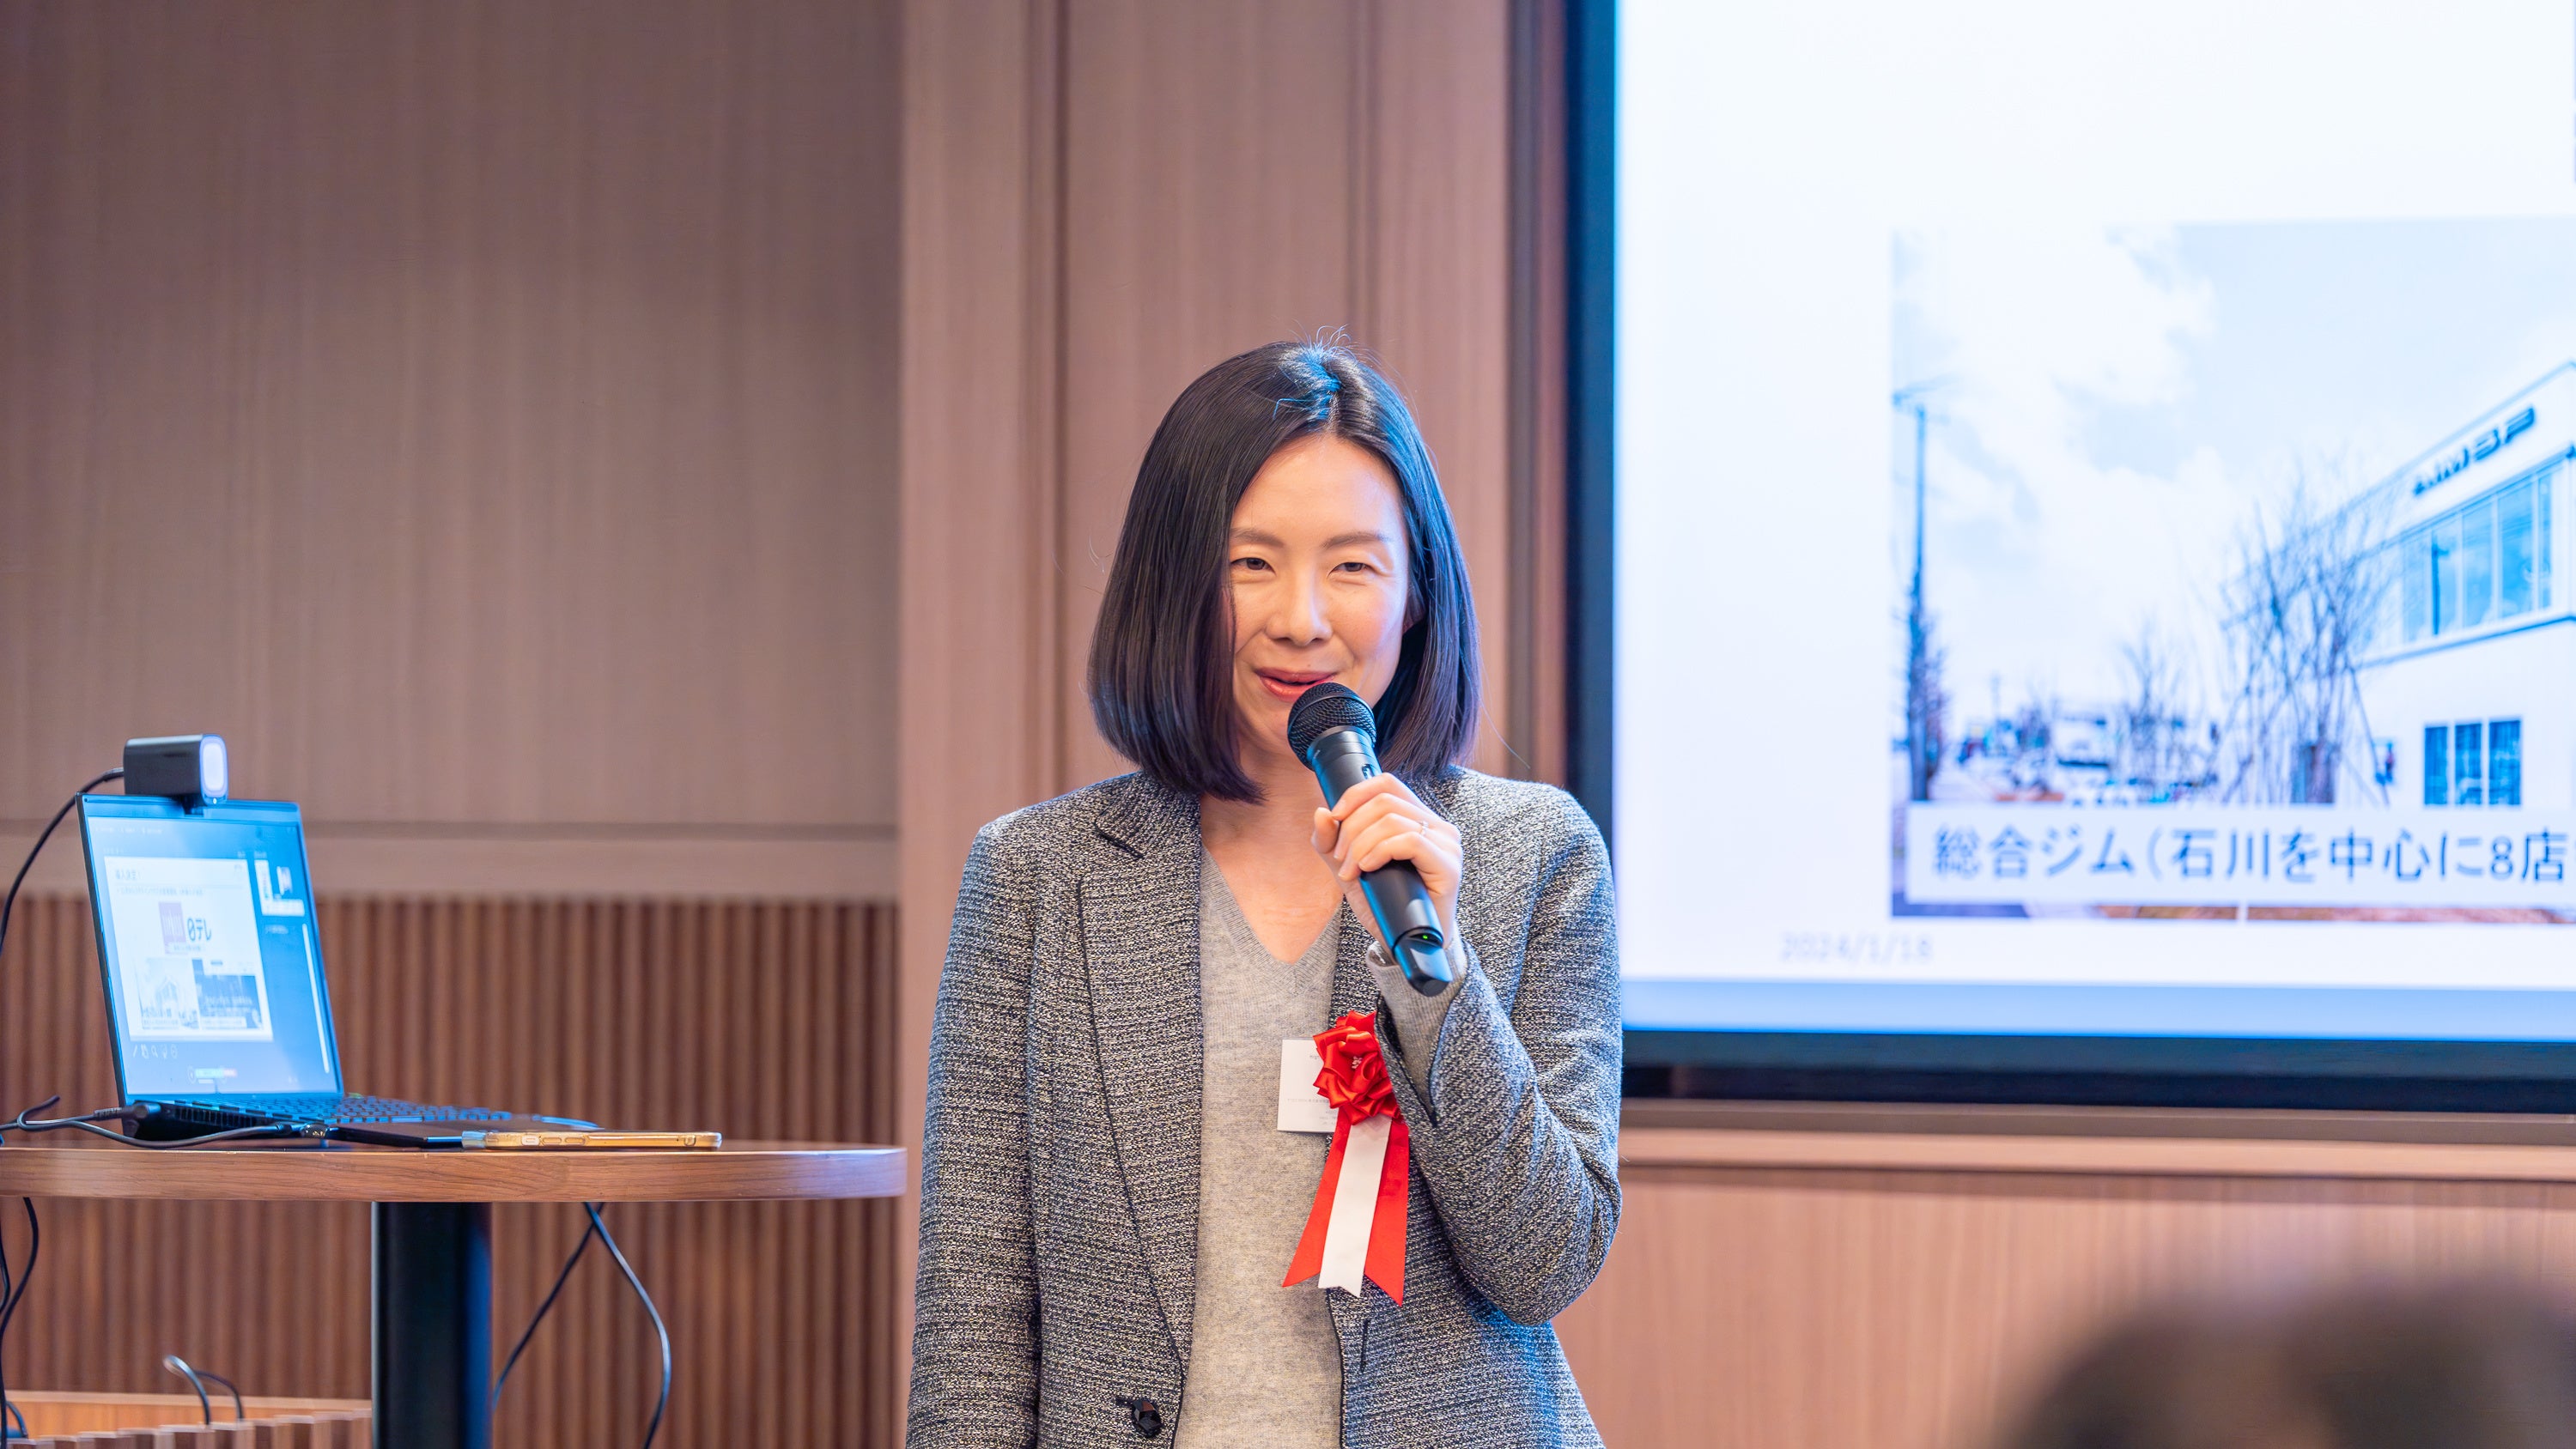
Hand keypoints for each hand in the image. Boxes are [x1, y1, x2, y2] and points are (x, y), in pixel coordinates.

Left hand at [1310, 774, 1462, 944]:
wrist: (1405, 944)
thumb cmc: (1384, 904)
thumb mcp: (1348, 869)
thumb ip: (1330, 842)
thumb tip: (1321, 812)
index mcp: (1418, 819)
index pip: (1387, 783)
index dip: (1356, 793)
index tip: (1335, 817)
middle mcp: (1437, 826)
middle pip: (1384, 800)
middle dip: (1351, 828)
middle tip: (1340, 859)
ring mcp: (1447, 844)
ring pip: (1393, 819)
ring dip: (1360, 845)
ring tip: (1351, 871)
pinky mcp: (1449, 866)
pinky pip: (1409, 840)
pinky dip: (1379, 851)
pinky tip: (1368, 868)